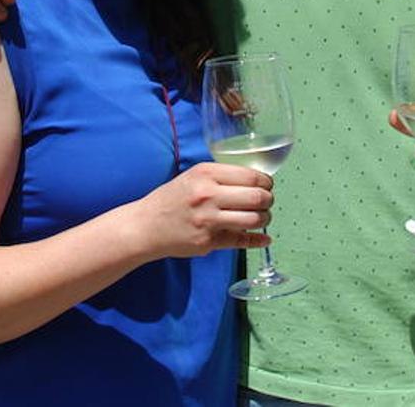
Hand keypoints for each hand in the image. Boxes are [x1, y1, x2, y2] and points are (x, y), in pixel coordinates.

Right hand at [137, 163, 273, 258]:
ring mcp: (208, 220)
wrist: (145, 226)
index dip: (266, 181)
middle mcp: (208, 195)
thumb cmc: (172, 199)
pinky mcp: (208, 241)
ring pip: (253, 219)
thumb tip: (256, 180)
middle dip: (269, 200)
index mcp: (206, 174)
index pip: (251, 176)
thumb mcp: (193, 176)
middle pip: (257, 197)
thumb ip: (221, 176)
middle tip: (267, 201)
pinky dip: (258, 240)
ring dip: (264, 219)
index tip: (267, 185)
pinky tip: (264, 238)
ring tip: (262, 217)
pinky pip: (241, 241)